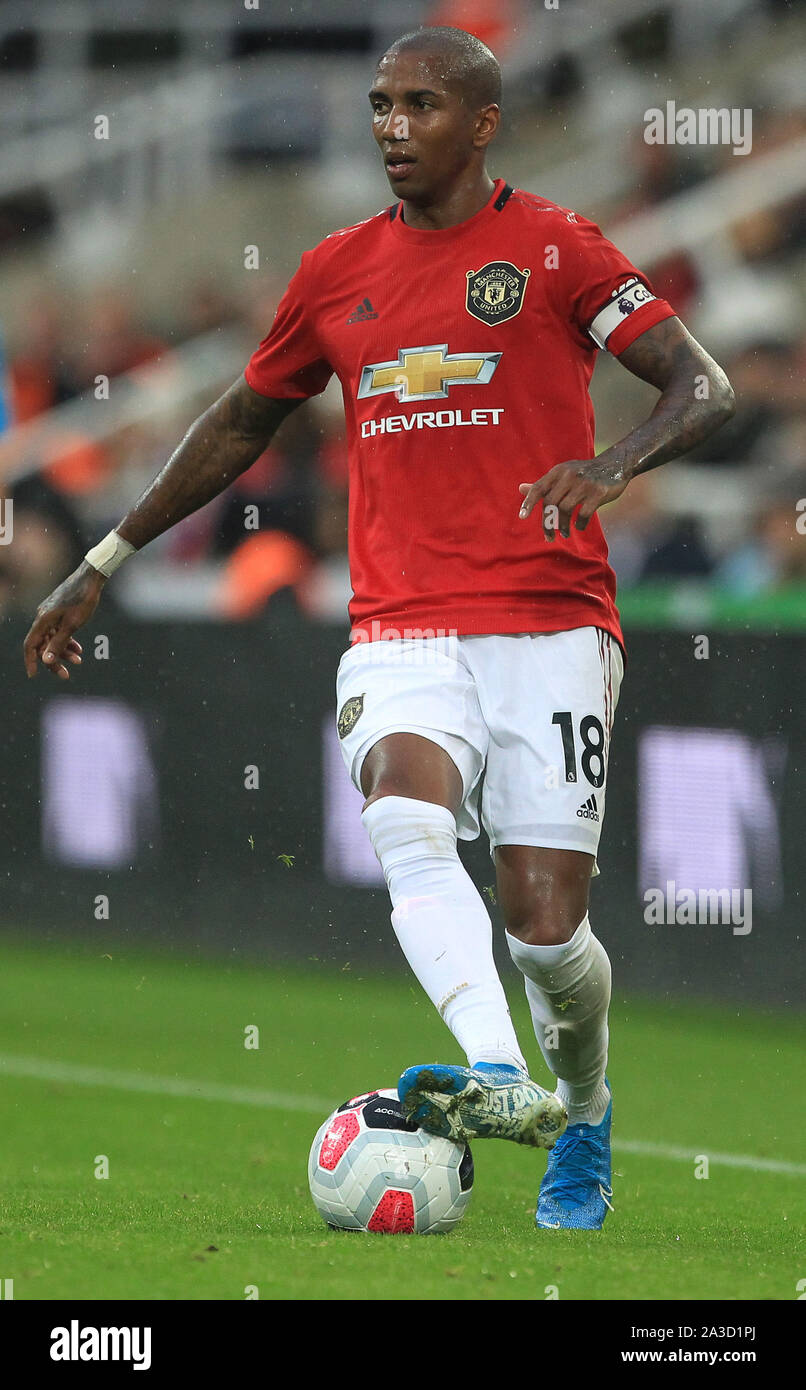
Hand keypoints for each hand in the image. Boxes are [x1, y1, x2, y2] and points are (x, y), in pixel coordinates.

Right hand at [23, 561, 105, 679]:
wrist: (91, 577)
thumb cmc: (83, 600)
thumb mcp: (72, 625)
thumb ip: (58, 643)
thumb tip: (46, 660)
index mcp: (43, 620)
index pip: (30, 645)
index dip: (31, 661)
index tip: (33, 675)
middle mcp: (43, 617)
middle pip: (43, 644)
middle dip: (54, 660)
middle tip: (66, 675)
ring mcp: (50, 613)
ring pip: (52, 638)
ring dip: (63, 651)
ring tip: (78, 660)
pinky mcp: (59, 610)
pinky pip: (59, 630)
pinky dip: (67, 640)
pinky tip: (78, 649)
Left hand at [518, 454, 628, 542]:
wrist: (615, 465)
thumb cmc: (584, 473)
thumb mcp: (563, 474)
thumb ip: (544, 484)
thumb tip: (520, 488)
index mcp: (558, 472)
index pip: (539, 487)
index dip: (528, 502)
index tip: (522, 517)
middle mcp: (569, 476)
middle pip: (550, 503)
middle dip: (547, 523)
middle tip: (548, 536)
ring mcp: (584, 484)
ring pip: (565, 510)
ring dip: (562, 526)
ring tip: (564, 533)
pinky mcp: (598, 493)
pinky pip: (583, 514)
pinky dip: (579, 524)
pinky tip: (579, 526)